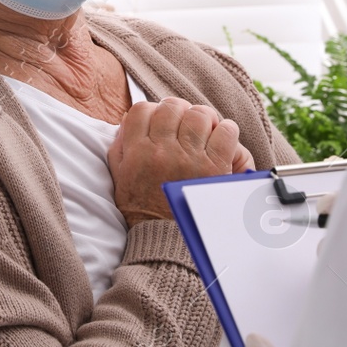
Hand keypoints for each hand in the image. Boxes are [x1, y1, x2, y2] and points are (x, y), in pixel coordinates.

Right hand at [107, 97, 245, 225]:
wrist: (167, 239)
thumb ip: (121, 147)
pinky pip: (226, 132)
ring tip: (203, 132)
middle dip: (179, 111)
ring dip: (204, 119)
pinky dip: (226, 132)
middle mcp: (162, 151)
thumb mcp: (120, 177)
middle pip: (172, 107)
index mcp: (137, 151)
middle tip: (184, 125)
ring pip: (200, 115)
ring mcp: (189, 158)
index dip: (154, 110)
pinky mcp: (214, 167)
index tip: (161, 120)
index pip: (142, 110)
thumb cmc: (143, 209)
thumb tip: (127, 122)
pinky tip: (220, 142)